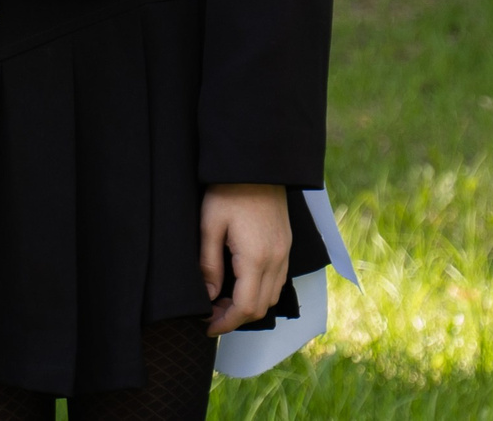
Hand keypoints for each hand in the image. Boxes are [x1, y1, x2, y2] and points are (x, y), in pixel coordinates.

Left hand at [201, 182, 292, 334]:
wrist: (256, 165)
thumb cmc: (228, 191)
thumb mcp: (209, 225)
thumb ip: (209, 264)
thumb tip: (208, 297)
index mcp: (256, 258)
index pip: (246, 307)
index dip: (226, 322)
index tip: (207, 326)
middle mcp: (276, 260)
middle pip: (261, 307)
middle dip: (235, 318)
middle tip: (210, 314)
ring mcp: (284, 253)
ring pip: (271, 296)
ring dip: (249, 306)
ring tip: (221, 300)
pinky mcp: (285, 245)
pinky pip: (277, 280)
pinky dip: (260, 291)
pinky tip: (240, 284)